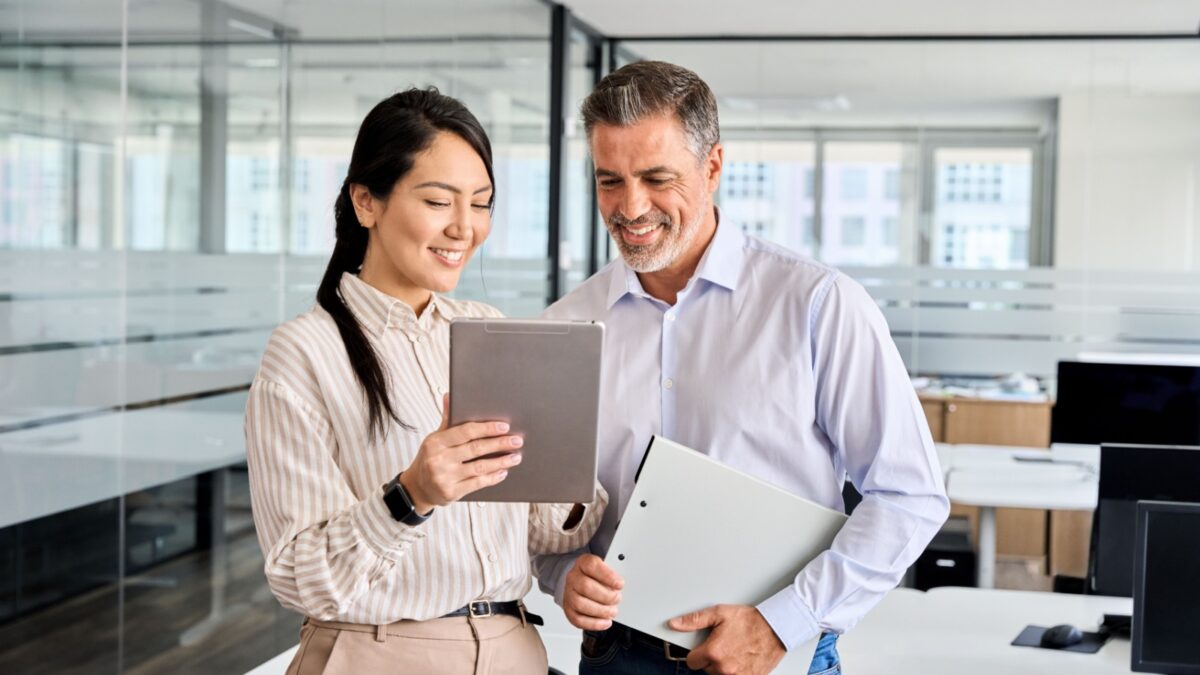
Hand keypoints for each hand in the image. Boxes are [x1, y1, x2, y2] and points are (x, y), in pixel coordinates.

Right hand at [399, 394, 523, 513]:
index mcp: (436, 442)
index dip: (487, 428)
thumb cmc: (430, 458)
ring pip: (480, 467)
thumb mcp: (435, 439)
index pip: (465, 431)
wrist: (417, 488)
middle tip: (517, 440)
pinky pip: (477, 483)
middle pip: (476, 448)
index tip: (504, 427)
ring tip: (516, 457)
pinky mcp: (451, 492)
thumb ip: (447, 420)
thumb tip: (449, 396)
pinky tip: (503, 472)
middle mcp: (439, 459)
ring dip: (501, 461)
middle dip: (499, 444)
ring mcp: (445, 477)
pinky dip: (493, 477)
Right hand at [563, 553, 623, 629]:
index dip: (607, 575)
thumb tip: (621, 586)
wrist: (580, 582)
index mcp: (583, 563)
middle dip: (605, 596)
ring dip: (600, 611)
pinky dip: (594, 623)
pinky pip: (578, 619)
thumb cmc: (597, 577)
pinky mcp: (569, 609)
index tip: (620, 584)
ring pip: (580, 604)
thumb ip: (613, 575)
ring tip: (612, 611)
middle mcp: (573, 577)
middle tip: (617, 599)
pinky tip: (605, 622)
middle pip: (585, 586)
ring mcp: (569, 594)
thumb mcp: (606, 569)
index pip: (591, 565)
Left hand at [668, 604, 785, 674]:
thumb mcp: (719, 613)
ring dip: (723, 666)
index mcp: (714, 652)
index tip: (703, 648)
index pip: (691, 661)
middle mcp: (724, 668)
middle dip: (711, 659)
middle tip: (723, 645)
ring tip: (733, 651)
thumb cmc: (751, 621)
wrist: (776, 628)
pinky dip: (736, 671)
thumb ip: (694, 620)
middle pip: (706, 669)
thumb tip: (675, 624)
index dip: (696, 653)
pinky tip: (741, 659)